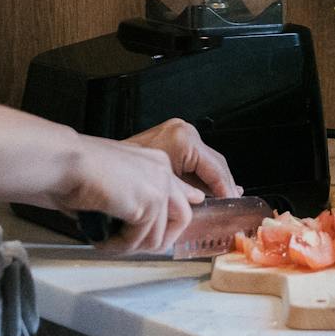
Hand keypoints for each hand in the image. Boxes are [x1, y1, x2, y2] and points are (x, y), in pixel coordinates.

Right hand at [54, 135, 205, 255]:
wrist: (64, 162)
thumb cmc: (76, 168)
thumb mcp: (113, 179)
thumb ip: (134, 196)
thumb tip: (137, 223)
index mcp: (155, 161)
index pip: (180, 194)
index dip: (175, 219)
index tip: (170, 232)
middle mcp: (162, 171)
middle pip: (181, 218)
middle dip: (157, 240)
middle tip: (130, 246)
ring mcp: (158, 187)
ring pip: (157, 237)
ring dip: (130, 246)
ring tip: (108, 243)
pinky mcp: (147, 205)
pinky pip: (137, 241)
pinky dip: (117, 246)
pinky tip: (102, 239)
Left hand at [122, 118, 241, 198]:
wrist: (102, 162)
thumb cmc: (128, 174)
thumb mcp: (164, 188)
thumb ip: (189, 194)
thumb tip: (212, 202)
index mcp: (184, 140)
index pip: (215, 168)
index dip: (225, 189)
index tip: (232, 204)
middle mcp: (184, 131)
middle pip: (215, 163)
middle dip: (224, 184)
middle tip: (232, 203)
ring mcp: (181, 132)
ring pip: (208, 160)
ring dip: (215, 180)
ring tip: (225, 197)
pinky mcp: (175, 138)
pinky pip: (197, 158)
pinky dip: (203, 174)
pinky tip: (210, 187)